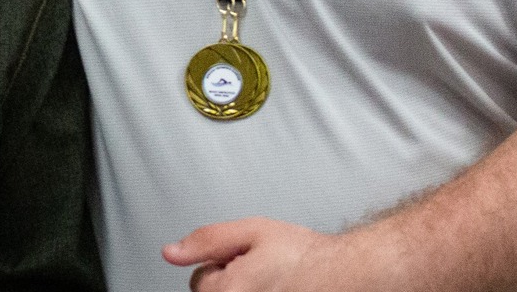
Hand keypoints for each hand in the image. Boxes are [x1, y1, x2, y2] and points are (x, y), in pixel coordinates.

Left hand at [164, 218, 336, 291]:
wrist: (345, 274)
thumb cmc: (305, 256)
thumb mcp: (252, 231)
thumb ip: (207, 240)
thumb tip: (171, 252)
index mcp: (229, 291)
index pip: (199, 280)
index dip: (223, 263)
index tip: (247, 260)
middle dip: (232, 282)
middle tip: (262, 271)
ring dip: (246, 291)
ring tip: (272, 284)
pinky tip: (277, 290)